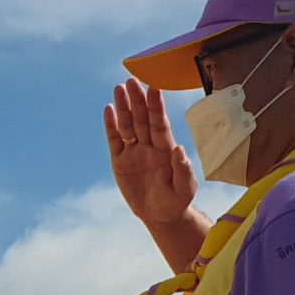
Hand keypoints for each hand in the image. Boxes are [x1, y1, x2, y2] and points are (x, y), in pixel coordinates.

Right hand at [103, 78, 198, 226]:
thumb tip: (178, 149)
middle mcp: (150, 145)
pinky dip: (111, 125)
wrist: (160, 215)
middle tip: (132, 80)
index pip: (159, 124)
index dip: (156, 107)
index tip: (154, 88)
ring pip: (127, 125)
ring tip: (119, 88)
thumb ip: (182, 169)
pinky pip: (114, 140)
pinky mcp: (120, 161)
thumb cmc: (176, 200)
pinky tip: (109, 110)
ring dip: (124, 106)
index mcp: (165, 149)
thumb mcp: (184, 188)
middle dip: (137, 100)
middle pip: (142, 119)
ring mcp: (134, 152)